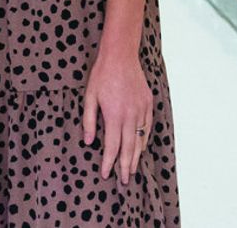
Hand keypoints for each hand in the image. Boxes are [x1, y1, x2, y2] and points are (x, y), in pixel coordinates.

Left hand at [82, 49, 152, 184]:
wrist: (121, 55)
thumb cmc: (102, 74)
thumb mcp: (89, 96)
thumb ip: (89, 120)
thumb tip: (88, 141)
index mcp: (114, 115)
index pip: (112, 146)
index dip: (109, 162)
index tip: (106, 174)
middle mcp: (130, 116)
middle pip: (129, 148)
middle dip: (126, 167)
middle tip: (124, 181)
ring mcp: (141, 110)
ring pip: (140, 140)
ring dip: (136, 157)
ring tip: (132, 170)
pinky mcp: (148, 104)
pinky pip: (147, 128)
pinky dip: (144, 140)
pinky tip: (140, 147)